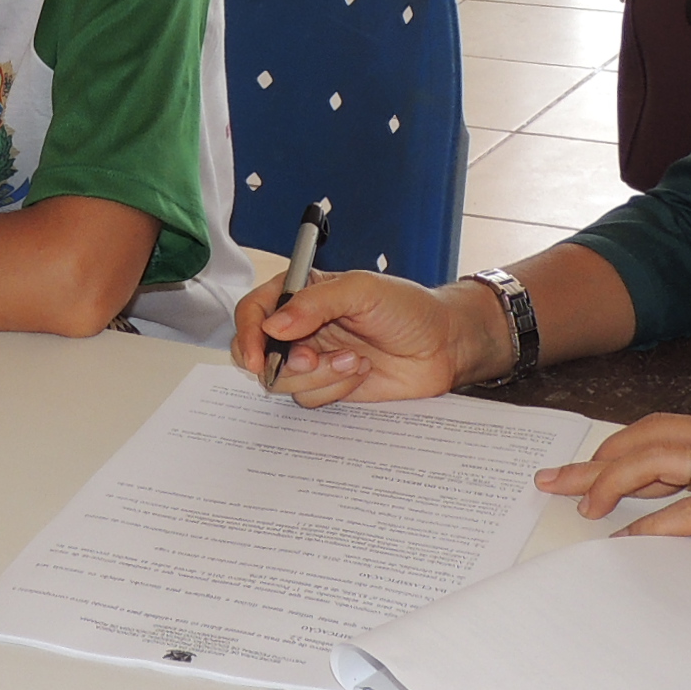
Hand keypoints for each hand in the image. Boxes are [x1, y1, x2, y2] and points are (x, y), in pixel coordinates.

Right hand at [231, 268, 511, 407]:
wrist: (444, 345)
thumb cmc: (408, 308)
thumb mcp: (363, 290)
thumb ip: (315, 303)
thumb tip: (273, 326)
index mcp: (302, 294)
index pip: (253, 311)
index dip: (246, 334)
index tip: (255, 357)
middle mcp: (301, 327)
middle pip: (259, 352)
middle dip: (284, 362)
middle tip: (311, 359)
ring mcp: (314, 358)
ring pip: (283, 381)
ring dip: (318, 375)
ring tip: (355, 359)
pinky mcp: (329, 386)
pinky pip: (309, 399)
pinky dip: (334, 388)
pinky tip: (361, 371)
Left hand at [539, 415, 690, 543]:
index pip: (662, 430)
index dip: (616, 447)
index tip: (582, 466)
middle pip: (642, 441)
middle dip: (592, 462)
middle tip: (552, 483)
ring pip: (655, 464)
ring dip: (611, 484)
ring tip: (581, 509)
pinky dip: (655, 527)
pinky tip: (633, 543)